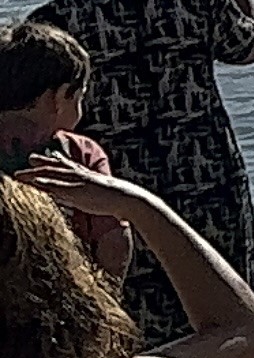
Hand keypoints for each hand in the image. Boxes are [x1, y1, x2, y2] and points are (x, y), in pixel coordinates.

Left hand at [11, 159, 162, 226]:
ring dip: (36, 173)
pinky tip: (35, 181)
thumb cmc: (119, 200)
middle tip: (29, 158)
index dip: (56, 160)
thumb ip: (91, 193)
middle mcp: (82, 176)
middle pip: (57, 167)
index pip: (69, 166)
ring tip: (20, 174)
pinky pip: (59, 186)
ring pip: (53, 174)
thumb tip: (82, 197)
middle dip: (42, 163)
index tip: (46, 157)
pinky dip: (47, 182)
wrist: (129, 200)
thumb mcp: (103, 194)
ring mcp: (79, 182)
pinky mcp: (78, 191)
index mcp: (88, 176)